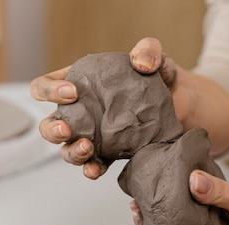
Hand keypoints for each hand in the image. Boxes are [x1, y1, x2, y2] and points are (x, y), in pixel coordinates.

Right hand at [29, 37, 181, 178]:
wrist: (183, 105)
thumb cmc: (160, 77)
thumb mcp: (156, 58)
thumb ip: (149, 51)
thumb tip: (141, 63)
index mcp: (78, 83)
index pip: (45, 86)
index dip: (49, 90)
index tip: (73, 92)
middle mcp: (80, 112)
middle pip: (49, 124)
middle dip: (52, 129)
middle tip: (67, 128)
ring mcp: (92, 135)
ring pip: (66, 149)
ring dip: (71, 151)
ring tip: (87, 148)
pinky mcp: (109, 154)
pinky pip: (92, 165)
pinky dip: (91, 169)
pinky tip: (96, 169)